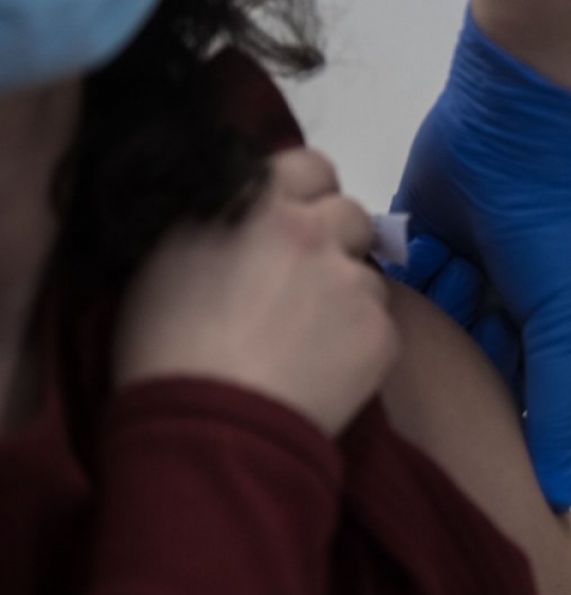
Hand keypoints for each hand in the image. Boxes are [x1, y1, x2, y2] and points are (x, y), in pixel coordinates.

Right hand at [115, 149, 398, 436]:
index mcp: (257, 201)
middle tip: (303, 283)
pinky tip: (325, 373)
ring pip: (367, 275)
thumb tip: (241, 212)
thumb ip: (216, 219)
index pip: (308, 164)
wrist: (211, 429)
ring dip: (347, 296)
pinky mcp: (383, 334)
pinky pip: (380, 327)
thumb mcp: (166, 258)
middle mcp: (314, 230)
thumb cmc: (164, 350)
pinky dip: (360, 345)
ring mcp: (354, 283)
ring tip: (309, 340)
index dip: (303, 193)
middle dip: (334, 239)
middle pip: (349, 214)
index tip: (291, 221)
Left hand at [390, 10, 570, 508]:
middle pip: (466, 371)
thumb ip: (559, 411)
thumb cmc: (561, 232)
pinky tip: (406, 263)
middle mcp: (508, 311)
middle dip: (452, 371)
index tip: (472, 470)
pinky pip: (395, 278)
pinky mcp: (417, 237)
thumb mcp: (570, 327)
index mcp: (554, 337)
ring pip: (427, 327)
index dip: (503, 439)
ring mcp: (463, 272)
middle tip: (443, 361)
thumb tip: (561, 499)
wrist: (527, 122)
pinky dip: (401, 273)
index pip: (527, 409)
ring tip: (448, 276)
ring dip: (431, 312)